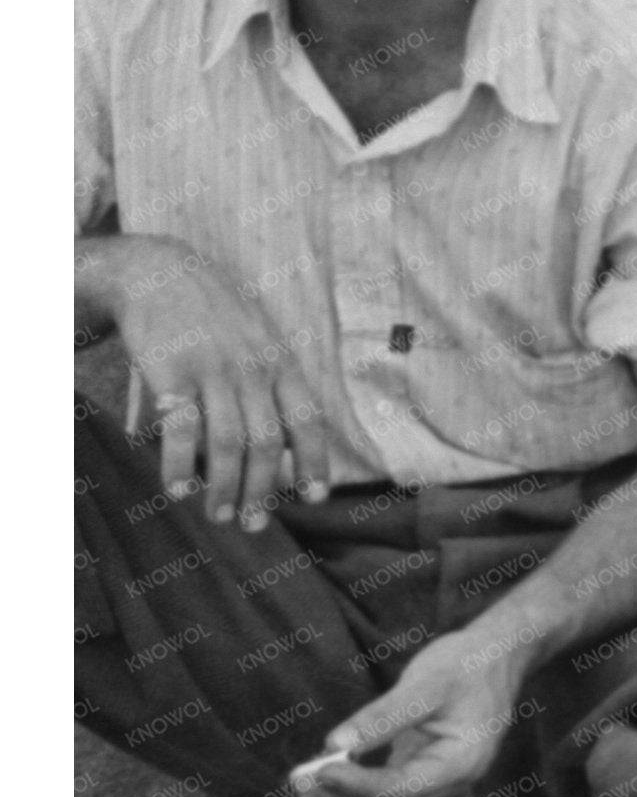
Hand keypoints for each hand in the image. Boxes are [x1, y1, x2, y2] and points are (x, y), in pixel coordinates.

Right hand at [102, 237, 340, 531]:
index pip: (308, 420)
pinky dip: (180, 464)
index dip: (314, 461)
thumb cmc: (213, 317)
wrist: (160, 273)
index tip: (315, 497)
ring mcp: (214, 370)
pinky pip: (180, 428)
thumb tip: (279, 446)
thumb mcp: (258, 340)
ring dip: (225, 487)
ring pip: (228, 442)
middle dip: (264, 489)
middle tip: (254, 524)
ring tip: (219, 515)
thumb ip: (270, 387)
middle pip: (268, 442)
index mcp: (281, 363)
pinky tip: (177, 488)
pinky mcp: (172, 372)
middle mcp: (254, 369)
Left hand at [296, 628, 528, 796]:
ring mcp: (439, 784)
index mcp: (462, 761)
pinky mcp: (423, 776)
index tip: (318, 771)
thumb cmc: (466, 664)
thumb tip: (333, 746)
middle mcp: (453, 782)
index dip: (357, 785)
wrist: (496, 657)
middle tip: (298, 785)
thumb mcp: (427, 682)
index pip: (401, 789)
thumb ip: (382, 716)